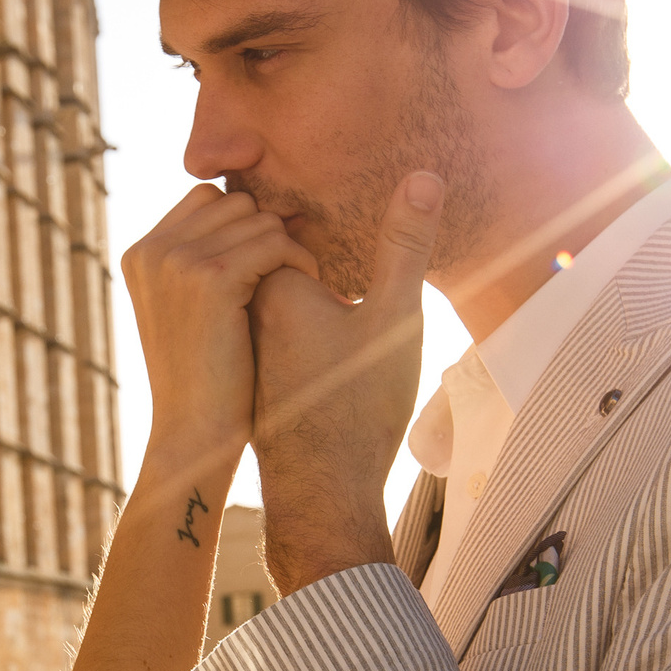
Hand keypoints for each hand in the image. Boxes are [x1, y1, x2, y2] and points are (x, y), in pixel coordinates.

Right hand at [120, 182, 318, 487]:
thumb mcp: (189, 314)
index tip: (271, 262)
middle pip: (234, 200)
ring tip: (301, 287)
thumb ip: (203, 263)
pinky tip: (310, 291)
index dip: (245, 225)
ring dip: (289, 249)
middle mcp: (152, 250)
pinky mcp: (211, 278)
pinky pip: (275, 242)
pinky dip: (300, 263)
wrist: (194, 437)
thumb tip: (258, 214)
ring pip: (259, 218)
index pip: (207, 198)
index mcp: (141, 254)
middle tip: (293, 273)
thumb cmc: (206, 382)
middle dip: (269, 233)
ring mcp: (176, 262)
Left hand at [251, 171, 440, 591]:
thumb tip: (423, 174)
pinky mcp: (258, 370)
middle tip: (352, 241)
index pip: (278, 216)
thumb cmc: (357, 409)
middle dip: (306, 241)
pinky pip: (279, 324)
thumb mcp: (394, 318)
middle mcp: (246, 309)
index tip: (342, 213)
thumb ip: (406, 244)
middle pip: (274, 249)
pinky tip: (339, 349)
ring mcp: (248, 342)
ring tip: (349, 307)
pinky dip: (305, 320)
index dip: (315, 208)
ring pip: (277, 289)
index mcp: (269, 283)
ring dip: (310, 284)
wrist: (322, 497)